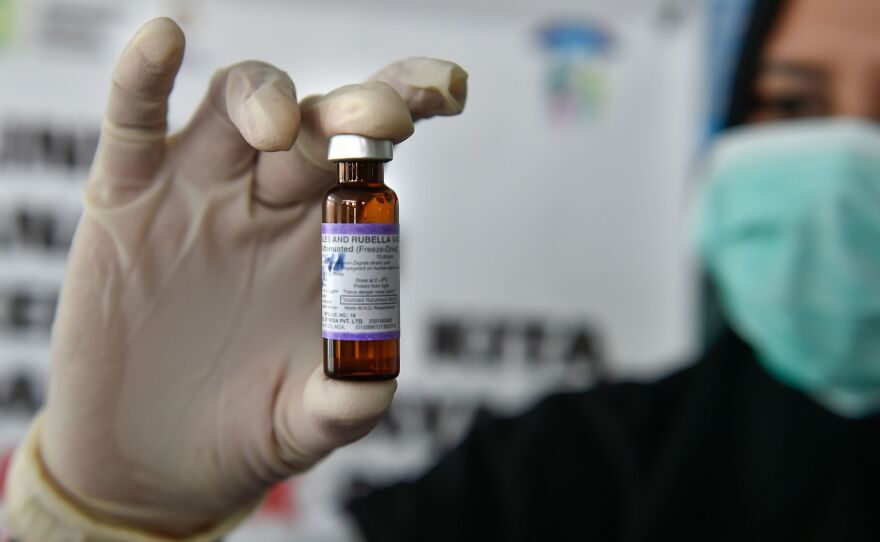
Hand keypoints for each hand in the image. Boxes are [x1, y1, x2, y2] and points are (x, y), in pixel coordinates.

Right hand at [38, 17, 466, 535]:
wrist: (154, 462)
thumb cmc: (246, 428)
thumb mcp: (304, 424)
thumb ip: (344, 402)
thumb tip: (372, 378)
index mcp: (327, 234)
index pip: (372, 153)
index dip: (407, 106)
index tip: (446, 92)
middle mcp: (270, 199)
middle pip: (316, 122)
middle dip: (353, 110)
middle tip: (382, 118)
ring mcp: (198, 192)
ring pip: (234, 106)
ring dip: (263, 96)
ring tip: (279, 125)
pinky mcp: (126, 202)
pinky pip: (134, 124)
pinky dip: (143, 79)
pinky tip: (164, 41)